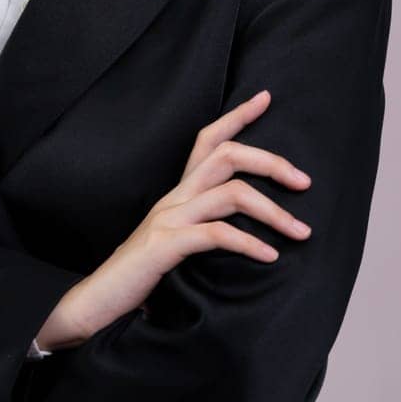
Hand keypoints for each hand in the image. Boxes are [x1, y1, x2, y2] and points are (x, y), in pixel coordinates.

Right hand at [37, 89, 312, 347]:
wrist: (95, 304)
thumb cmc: (139, 278)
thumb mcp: (176, 245)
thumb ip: (203, 231)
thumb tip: (245, 237)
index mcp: (177, 194)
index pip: (207, 141)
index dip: (237, 116)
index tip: (266, 97)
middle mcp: (173, 198)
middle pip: (226, 155)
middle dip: (271, 162)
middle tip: (305, 182)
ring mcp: (168, 219)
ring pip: (231, 194)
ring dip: (273, 212)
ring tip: (301, 232)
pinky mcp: (165, 246)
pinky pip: (216, 234)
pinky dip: (249, 243)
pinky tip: (270, 257)